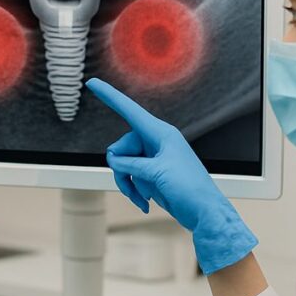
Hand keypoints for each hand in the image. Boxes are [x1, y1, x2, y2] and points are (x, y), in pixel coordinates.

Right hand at [85, 78, 257, 274]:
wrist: (203, 211)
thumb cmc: (190, 188)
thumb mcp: (156, 173)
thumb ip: (131, 164)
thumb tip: (114, 161)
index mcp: (161, 133)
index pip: (129, 110)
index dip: (110, 96)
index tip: (93, 83)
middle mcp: (156, 142)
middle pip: (121, 147)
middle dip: (121, 167)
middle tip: (134, 182)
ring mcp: (153, 159)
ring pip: (124, 165)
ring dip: (128, 183)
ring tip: (141, 197)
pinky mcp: (152, 174)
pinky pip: (131, 177)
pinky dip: (134, 190)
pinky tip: (144, 202)